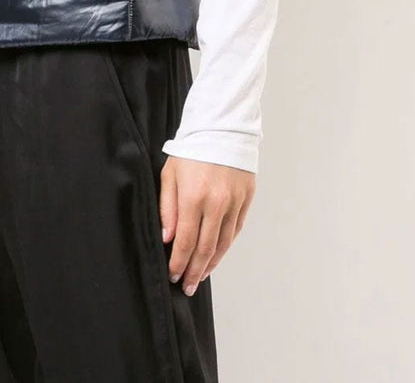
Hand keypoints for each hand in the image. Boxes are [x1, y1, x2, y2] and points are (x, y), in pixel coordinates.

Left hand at [159, 157, 254, 295]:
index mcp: (194, 197)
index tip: (173, 275)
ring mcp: (234, 202)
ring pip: (223, 243)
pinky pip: (235, 230)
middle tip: (187, 286)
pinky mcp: (247, 199)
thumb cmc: (190, 149)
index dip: (179, 262)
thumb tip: (167, 238)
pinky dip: (226, 246)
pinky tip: (216, 255)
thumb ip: (167, 207)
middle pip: (205, 248)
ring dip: (211, 263)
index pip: (185, 241)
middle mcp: (216, 203)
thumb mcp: (170, 174)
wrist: (221, 128)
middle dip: (195, 271)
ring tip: (201, 276)